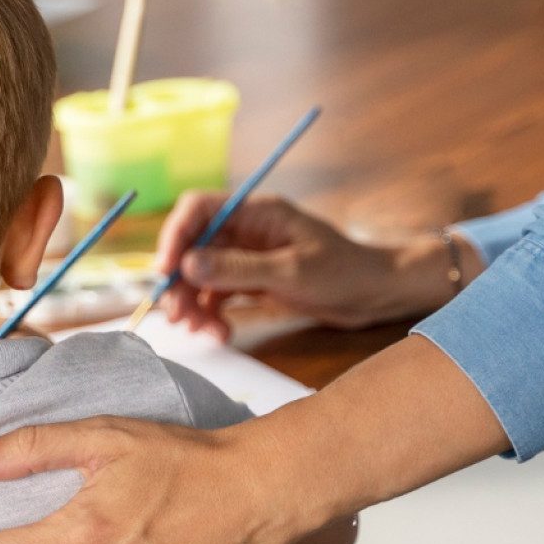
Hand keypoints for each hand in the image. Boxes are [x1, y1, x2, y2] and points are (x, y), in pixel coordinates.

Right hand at [154, 192, 479, 339]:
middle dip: (180, 280)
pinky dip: (211, 313)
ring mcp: (247, 256)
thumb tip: (187, 264)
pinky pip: (217, 294)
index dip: (174, 235)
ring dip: (193, 302)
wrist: (377, 293)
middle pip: (193, 245)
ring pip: (201, 274)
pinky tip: (218, 334)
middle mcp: (246, 229)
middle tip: (177, 315)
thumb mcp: (291, 272)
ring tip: (199, 331)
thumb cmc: (344, 273)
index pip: (198, 209)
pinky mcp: (252, 280)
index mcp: (256, 212)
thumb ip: (238, 269)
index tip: (165, 271)